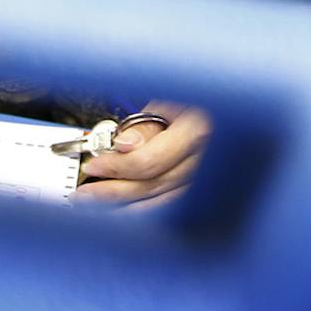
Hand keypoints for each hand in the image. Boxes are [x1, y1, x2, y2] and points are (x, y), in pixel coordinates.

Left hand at [74, 101, 209, 207]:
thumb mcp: (170, 98)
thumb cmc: (199, 99)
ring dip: (126, 209)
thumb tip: (123, 145)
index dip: (116, 166)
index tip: (94, 165)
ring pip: (162, 202)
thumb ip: (145, 125)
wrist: (225, 109)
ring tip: (98, 208)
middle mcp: (206, 159)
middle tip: (86, 193)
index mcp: (197, 131)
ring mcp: (209, 178)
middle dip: (113, 192)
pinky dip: (147, 209)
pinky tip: (126, 211)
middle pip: (152, 186)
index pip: (148, 161)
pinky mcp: (206, 189)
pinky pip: (173, 205)